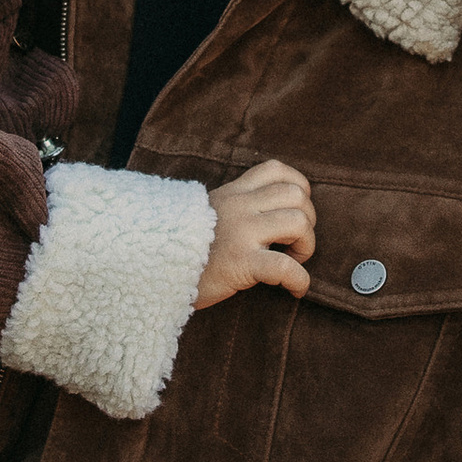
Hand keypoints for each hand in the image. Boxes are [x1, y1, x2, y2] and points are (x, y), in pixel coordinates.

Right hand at [196, 159, 315, 308]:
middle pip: (296, 196)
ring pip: (298, 223)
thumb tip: (266, 216)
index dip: (299, 188)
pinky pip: (286, 267)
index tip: (296, 211)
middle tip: (296, 243)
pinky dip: (300, 280)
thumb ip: (234, 208)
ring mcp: (241, 233)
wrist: (153, 269)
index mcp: (232, 194)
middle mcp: (239, 207)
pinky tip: (296, 290)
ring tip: (294, 260)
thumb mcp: (206, 215)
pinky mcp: (241, 263)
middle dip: (308, 221)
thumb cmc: (183, 249)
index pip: (276, 170)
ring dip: (306, 246)